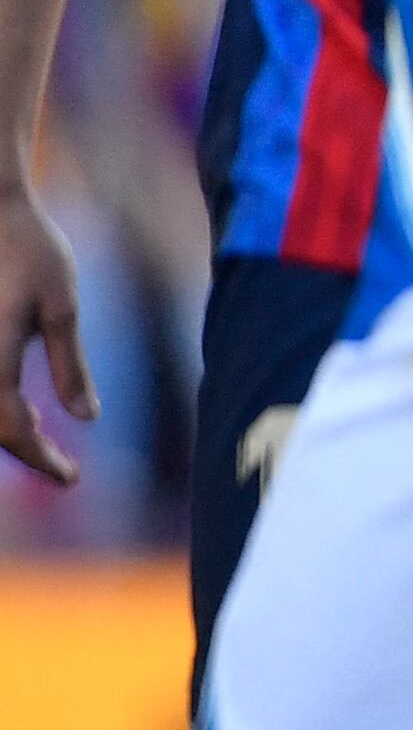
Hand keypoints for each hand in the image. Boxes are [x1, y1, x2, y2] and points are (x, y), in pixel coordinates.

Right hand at [0, 187, 92, 485]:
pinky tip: (24, 404)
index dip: (42, 459)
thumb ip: (71, 364)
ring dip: (9, 428)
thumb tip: (87, 419)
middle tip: (63, 468)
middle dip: (26, 450)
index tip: (72, 478)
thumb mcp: (62, 305)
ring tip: (45, 434)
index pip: (13, 431)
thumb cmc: (31, 251)